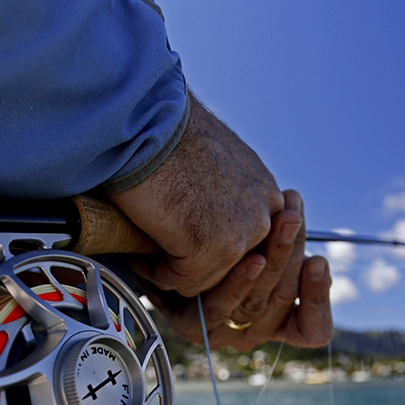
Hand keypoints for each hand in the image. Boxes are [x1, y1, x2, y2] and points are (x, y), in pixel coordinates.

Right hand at [108, 92, 282, 296]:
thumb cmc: (166, 134)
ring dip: (172, 269)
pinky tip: (139, 245)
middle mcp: (265, 214)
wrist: (146, 123)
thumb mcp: (213, 163)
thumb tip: (209, 220)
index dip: (212, 252)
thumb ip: (224, 196)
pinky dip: (155, 270)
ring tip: (147, 243)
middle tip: (163, 248)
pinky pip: (182, 281)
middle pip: (230, 268)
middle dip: (194, 265)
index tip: (183, 243)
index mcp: (265, 192)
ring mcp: (244, 234)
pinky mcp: (216, 249)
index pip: (249, 247)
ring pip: (206, 279)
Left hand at [141, 190, 333, 350]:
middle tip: (293, 214)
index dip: (319, 300)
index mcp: (273, 321)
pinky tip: (252, 259)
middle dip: (291, 252)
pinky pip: (221, 308)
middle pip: (282, 299)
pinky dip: (239, 283)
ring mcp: (222, 332)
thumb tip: (302, 223)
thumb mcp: (251, 239)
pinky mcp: (193, 327)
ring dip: (274, 258)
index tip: (320, 262)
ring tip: (283, 222)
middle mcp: (250, 331)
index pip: (312, 329)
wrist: (152, 246)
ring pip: (257, 302)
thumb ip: (277, 239)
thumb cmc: (207, 240)